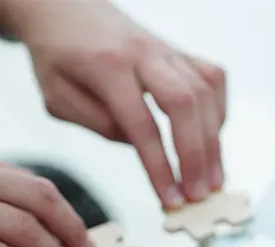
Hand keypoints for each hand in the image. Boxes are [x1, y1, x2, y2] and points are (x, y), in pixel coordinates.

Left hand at [0, 0, 225, 208]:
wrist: (64, 7)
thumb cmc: (57, 56)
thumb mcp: (57, 98)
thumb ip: (98, 123)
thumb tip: (142, 146)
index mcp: (107, 67)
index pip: (142, 125)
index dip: (161, 167)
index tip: (171, 200)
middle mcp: (143, 53)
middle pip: (185, 104)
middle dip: (196, 155)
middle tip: (199, 194)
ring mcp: (165, 48)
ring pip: (204, 91)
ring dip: (213, 141)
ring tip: (212, 179)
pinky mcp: (178, 50)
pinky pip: (211, 78)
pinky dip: (218, 111)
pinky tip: (212, 139)